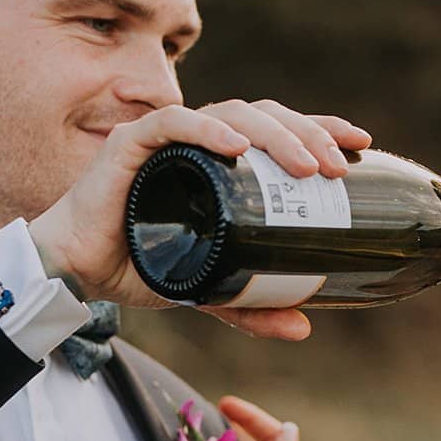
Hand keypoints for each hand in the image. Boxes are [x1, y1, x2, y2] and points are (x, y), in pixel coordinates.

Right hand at [27, 100, 372, 341]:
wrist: (78, 276)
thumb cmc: (138, 267)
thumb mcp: (208, 288)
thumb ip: (251, 306)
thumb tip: (304, 328)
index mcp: (220, 160)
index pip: (279, 130)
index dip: (321, 128)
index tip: (361, 144)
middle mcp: (199, 140)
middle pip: (264, 116)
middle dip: (308, 135)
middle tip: (337, 169)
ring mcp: (166, 139)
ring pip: (230, 112)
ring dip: (274, 134)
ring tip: (305, 165)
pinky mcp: (131, 146)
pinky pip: (174, 124)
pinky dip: (208, 127)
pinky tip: (237, 144)